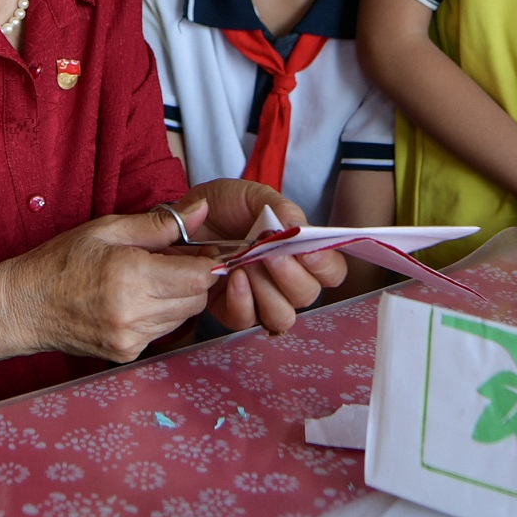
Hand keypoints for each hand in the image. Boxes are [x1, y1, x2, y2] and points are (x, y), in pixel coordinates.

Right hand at [0, 211, 221, 364]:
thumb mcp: (107, 229)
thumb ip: (159, 224)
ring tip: (148, 279)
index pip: (199, 277)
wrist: (24, 307)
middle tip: (170, 261)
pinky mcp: (127, 353)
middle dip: (192, 279)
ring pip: (183, 317)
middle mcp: (134, 313)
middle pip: (196, 299)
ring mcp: (131, 338)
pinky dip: (159, 315)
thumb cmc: (61, 262)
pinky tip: (134, 300)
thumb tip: (200, 210)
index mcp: (131, 276)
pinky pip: (162, 331)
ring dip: (176, 297)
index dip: (206, 262)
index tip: (199, 251)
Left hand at [174, 185, 350, 338]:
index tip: (305, 249)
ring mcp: (260, 299)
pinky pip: (246, 320)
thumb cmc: (224, 206)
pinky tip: (233, 277)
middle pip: (308, 296)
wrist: (184, 217)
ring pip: (282, 315)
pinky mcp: (233, 311)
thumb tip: (299, 228)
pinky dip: (242, 300)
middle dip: (290, 276)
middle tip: (269, 254)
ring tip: (248, 265)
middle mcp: (286, 281)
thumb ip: (280, 209)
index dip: (325, 265)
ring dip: (268, 291)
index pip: (331, 271)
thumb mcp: (253, 196)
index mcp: (300, 253)